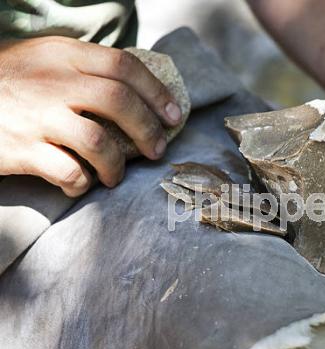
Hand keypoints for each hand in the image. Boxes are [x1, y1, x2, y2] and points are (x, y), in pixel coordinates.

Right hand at [0, 36, 182, 196]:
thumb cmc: (9, 82)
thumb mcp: (45, 60)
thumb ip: (85, 70)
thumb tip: (138, 93)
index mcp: (63, 55)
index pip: (124, 66)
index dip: (157, 92)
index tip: (173, 115)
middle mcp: (53, 82)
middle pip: (119, 102)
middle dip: (148, 130)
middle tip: (157, 150)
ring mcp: (37, 115)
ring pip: (99, 142)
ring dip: (117, 165)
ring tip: (114, 176)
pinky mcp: (22, 149)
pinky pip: (69, 172)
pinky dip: (82, 183)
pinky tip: (80, 183)